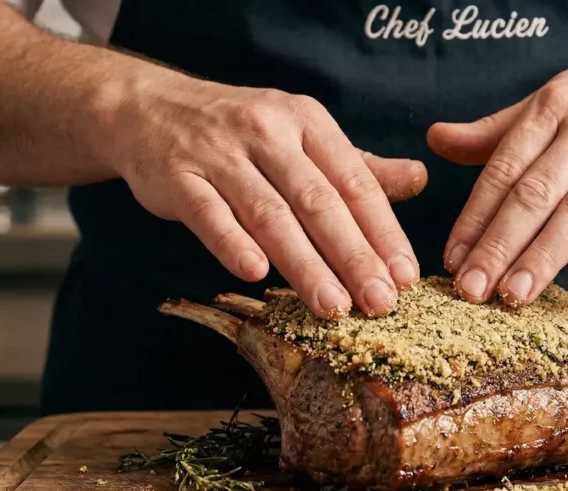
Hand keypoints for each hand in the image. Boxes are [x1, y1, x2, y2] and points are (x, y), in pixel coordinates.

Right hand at [104, 74, 426, 317]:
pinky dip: (232, 243)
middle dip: (354, 256)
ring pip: (270, 214)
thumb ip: (358, 166)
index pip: (355, 183)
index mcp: (307, 122)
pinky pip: (209, 214)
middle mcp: (267, 132)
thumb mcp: (303, 136)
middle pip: (318, 202)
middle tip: (381, 302)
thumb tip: (419, 180)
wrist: (148, 108)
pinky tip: (256, 275)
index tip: (406, 277)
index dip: (383, 231)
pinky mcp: (177, 176)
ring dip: (304, 264)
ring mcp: (219, 153)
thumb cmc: (241, 134)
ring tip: (333, 305)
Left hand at [428, 42, 567, 304]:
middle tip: (473, 289)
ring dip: (546, 255)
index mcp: (553, 107)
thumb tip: (436, 141)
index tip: (452, 260)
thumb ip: (496, 132)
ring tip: (515, 294)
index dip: (475, 217)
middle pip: (536, 193)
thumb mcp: (554, 102)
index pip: (504, 169)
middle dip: (499, 245)